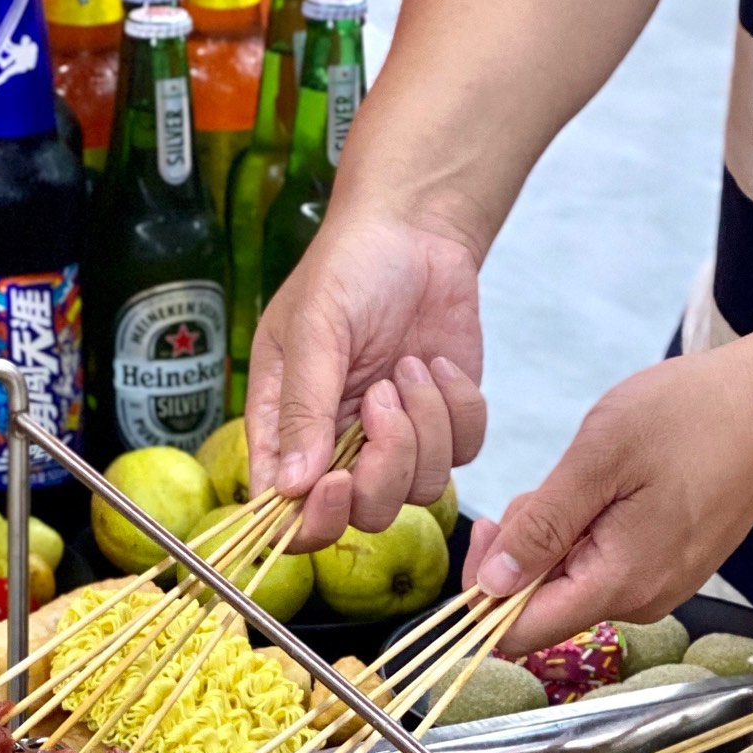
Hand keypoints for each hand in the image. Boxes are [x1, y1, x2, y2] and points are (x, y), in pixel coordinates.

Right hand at [244, 203, 486, 549]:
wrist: (415, 232)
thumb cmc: (347, 269)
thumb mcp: (315, 330)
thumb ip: (304, 409)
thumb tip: (291, 486)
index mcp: (288, 431)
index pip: (289, 515)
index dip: (312, 519)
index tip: (337, 482)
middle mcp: (339, 448)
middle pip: (363, 515)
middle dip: (384, 466)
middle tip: (383, 397)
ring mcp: (396, 442)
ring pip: (420, 490)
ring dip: (424, 425)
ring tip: (410, 366)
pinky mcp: (445, 427)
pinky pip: (464, 454)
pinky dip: (459, 408)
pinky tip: (437, 365)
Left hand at [464, 349, 752, 650]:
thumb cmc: (693, 415)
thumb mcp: (598, 459)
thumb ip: (541, 528)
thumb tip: (491, 586)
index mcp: (620, 583)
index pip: (521, 632)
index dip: (486, 592)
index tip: (490, 528)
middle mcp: (642, 601)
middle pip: (543, 606)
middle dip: (523, 553)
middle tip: (546, 485)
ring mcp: (661, 586)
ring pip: (572, 582)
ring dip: (556, 537)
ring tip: (588, 478)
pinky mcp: (671, 566)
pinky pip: (604, 564)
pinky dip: (587, 530)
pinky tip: (611, 486)